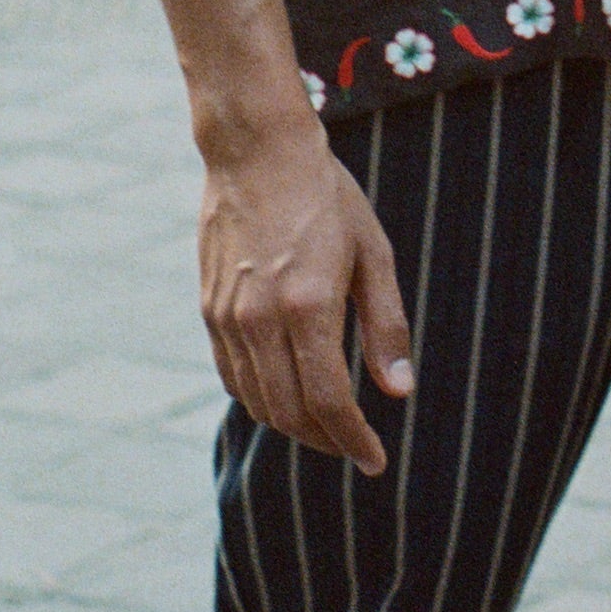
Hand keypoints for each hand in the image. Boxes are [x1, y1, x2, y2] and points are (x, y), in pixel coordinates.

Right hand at [198, 114, 413, 472]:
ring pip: (258, 402)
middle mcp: (261, 319)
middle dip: (326, 441)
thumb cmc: (326, 197)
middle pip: (290, 413)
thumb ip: (385, 325)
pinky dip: (261, 398)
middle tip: (355, 447)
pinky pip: (233, 376)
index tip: (375, 459)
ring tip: (327, 427)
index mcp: (308, 306)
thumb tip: (400, 391)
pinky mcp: (210, 311)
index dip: (353, 440)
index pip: (329, 402)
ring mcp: (229, 318)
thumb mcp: (372, 252)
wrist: (257, 152)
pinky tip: (287, 393)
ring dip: (293, 426)